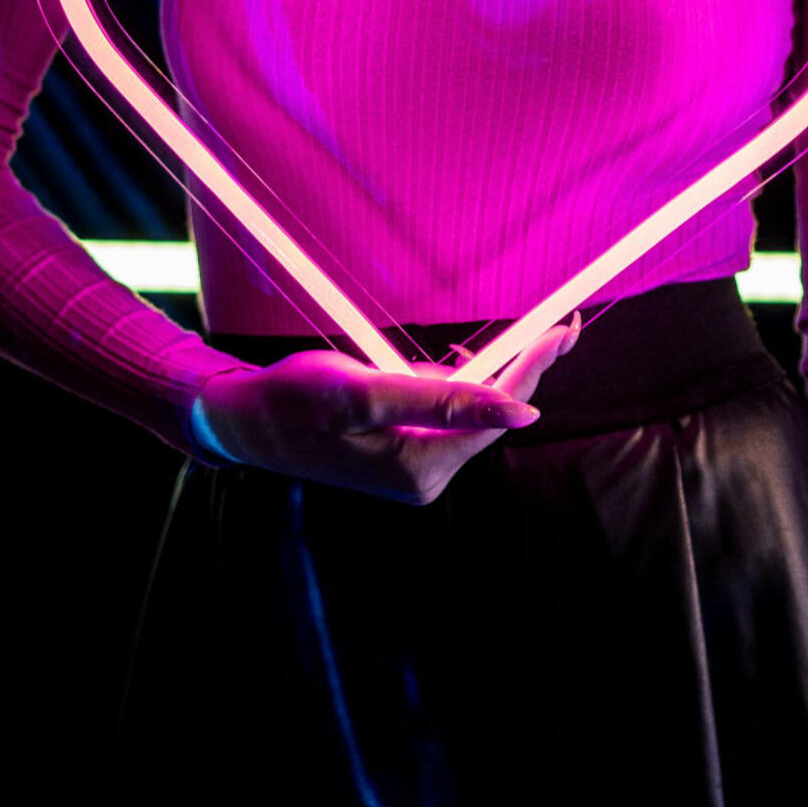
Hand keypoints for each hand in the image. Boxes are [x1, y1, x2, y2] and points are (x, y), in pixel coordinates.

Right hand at [190, 311, 581, 503]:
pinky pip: (443, 415)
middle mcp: (423, 479)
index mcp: (419, 470)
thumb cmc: (292, 400)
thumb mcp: (363, 392)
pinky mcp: (401, 454)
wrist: (242, 421)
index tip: (566, 331)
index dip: (532, 369)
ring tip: (516, 342)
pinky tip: (455, 363)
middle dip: (522, 370)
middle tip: (564, 327)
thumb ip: (440, 401)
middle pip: (488, 416)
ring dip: (485, 376)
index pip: (494, 414)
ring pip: (467, 413)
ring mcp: (412, 470)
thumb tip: (522, 415)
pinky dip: (453, 385)